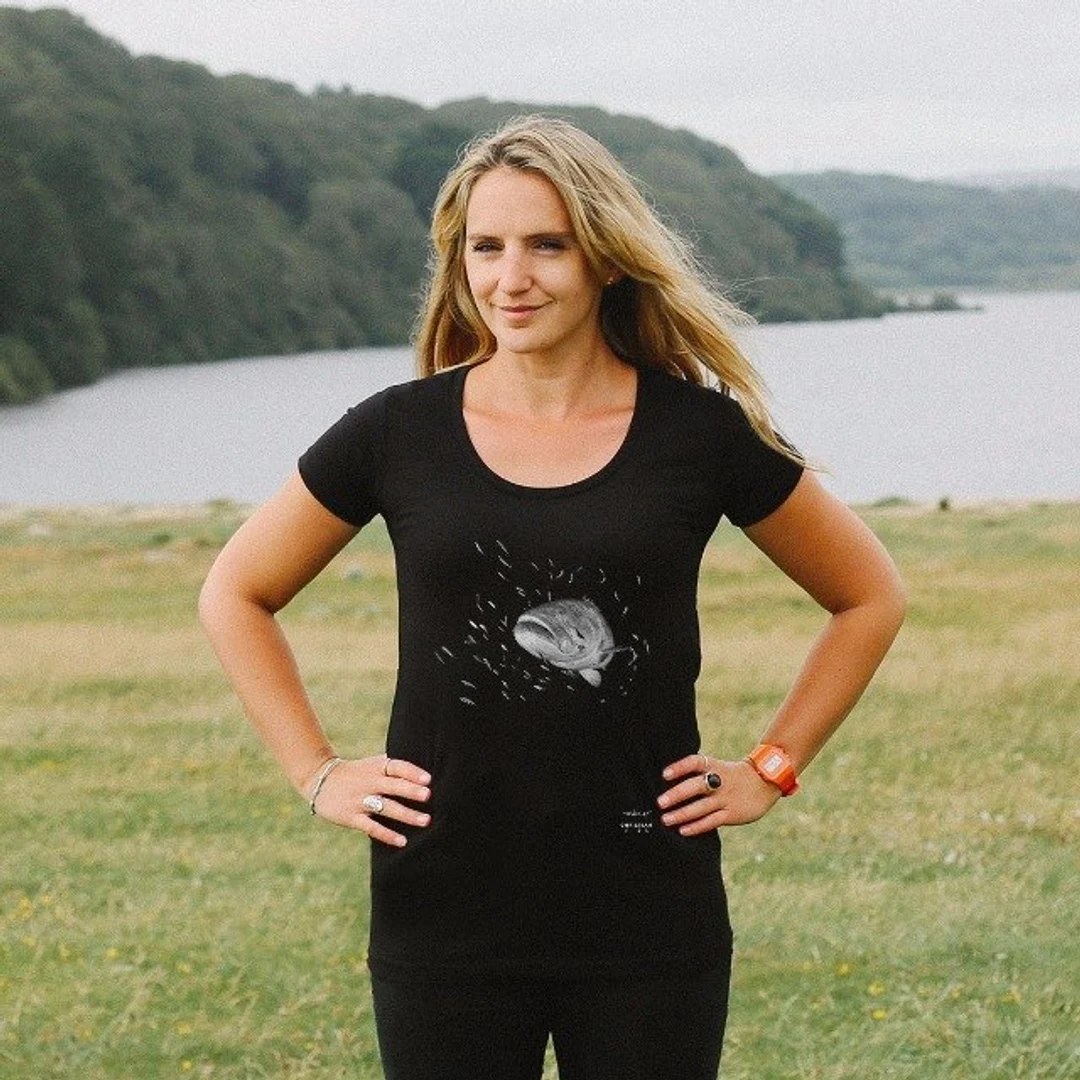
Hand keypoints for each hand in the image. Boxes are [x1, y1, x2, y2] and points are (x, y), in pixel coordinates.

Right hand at [311, 755, 431, 846]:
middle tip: (429, 796)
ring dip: (406, 814)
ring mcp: (359, 800)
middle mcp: (369, 782)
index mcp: (375, 767)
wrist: (319, 779)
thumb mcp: (372, 764)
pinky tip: (402, 841)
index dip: (412, 772)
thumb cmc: (356, 773)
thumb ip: (393, 767)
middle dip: (410, 791)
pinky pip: (372, 827)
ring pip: (386, 807)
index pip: (396, 767)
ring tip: (426, 820)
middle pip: (392, 786)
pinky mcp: (351, 817)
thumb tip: (424, 770)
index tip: (428, 779)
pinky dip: (387, 834)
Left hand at [657, 753, 779, 834]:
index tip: (664, 774)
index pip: (695, 762)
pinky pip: (712, 821)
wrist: (765, 781)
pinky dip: (697, 826)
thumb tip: (670, 780)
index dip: (680, 767)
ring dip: (682, 814)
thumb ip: (699, 772)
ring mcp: (726, 798)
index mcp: (714, 766)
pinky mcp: (732, 813)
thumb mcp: (718, 767)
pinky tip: (683, 830)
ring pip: (701, 807)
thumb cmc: (733, 776)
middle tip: (660, 802)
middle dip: (677, 794)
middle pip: (696, 786)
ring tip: (665, 819)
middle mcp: (719, 781)